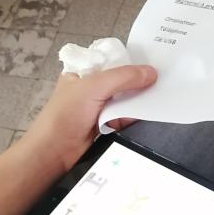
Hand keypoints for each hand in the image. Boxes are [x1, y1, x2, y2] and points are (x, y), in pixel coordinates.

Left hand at [22, 65, 156, 173]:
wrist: (54, 152)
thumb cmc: (62, 117)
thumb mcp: (93, 86)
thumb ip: (122, 77)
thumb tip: (149, 72)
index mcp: (83, 73)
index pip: (111, 62)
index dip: (130, 62)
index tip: (151, 63)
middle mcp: (90, 89)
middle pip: (121, 81)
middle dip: (137, 83)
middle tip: (159, 82)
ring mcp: (97, 108)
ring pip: (125, 100)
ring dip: (137, 101)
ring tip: (156, 99)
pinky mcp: (105, 126)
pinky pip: (125, 117)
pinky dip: (134, 117)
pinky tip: (145, 116)